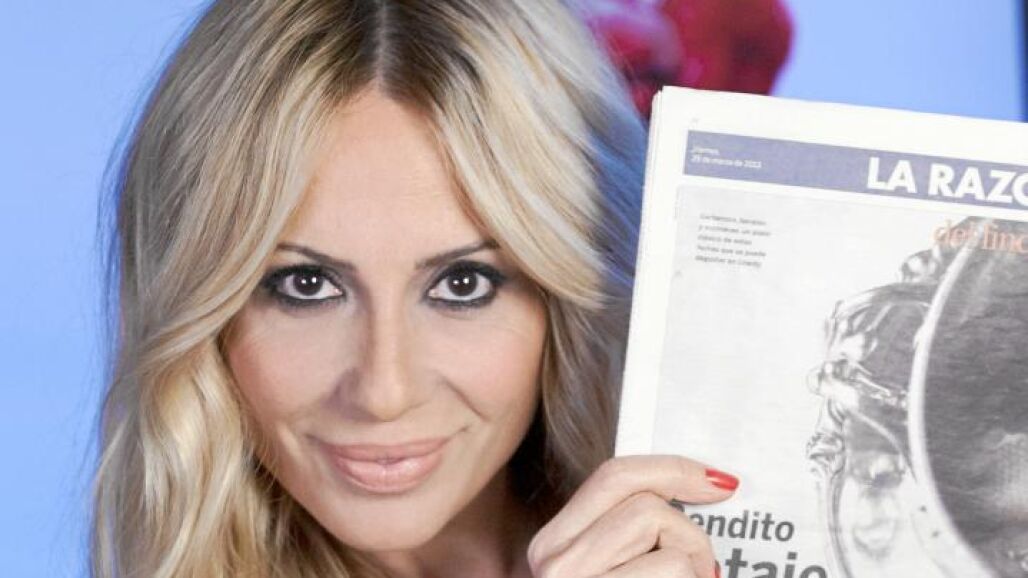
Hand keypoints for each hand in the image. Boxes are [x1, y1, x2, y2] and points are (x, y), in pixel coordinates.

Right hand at [527, 455, 737, 577]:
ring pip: (662, 534)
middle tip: (708, 569)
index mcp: (553, 545)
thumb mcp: (613, 569)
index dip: (671, 469)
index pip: (612, 476)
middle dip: (690, 534)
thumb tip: (701, 488)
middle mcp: (553, 561)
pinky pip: (674, 567)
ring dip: (695, 567)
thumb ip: (631, 537)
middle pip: (643, 503)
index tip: (717, 480)